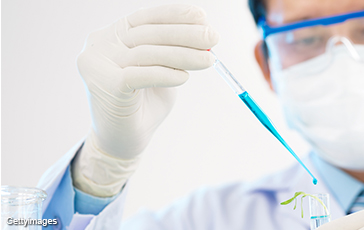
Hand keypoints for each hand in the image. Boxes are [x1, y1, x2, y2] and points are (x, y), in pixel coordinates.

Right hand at [72, 4, 217, 196]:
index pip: (145, 17)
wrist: (123, 141)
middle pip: (148, 33)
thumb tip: (203, 33)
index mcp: (111, 35)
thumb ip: (174, 50)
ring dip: (184, 55)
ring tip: (209, 59)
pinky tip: (185, 77)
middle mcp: (99, 45)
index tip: (203, 17)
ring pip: (148, 53)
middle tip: (214, 38)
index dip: (175, 15)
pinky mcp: (106, 85)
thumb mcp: (161, 69)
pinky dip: (166, 74)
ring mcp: (98, 65)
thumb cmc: (143, 103)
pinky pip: (142, 74)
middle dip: (185, 34)